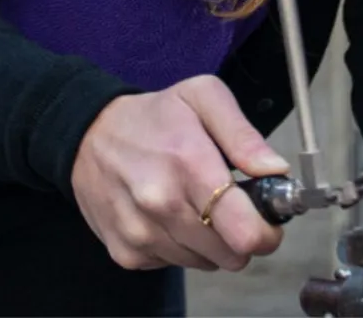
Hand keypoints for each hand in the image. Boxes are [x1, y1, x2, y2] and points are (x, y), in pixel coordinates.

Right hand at [71, 75, 288, 271]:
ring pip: (206, 264)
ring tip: (193, 203)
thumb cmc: (153, 116)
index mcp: (188, 164)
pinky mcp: (125, 253)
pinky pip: (175, 265)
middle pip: (230, 256)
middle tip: (229, 205)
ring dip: (210, 242)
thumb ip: (244, 135)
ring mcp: (140, 233)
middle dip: (240, 234)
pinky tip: (168, 214)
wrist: (87, 134)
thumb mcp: (203, 97)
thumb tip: (275, 171)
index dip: (267, 233)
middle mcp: (161, 205)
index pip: (244, 232)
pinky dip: (181, 246)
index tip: (267, 219)